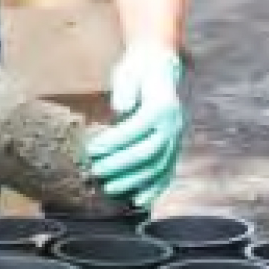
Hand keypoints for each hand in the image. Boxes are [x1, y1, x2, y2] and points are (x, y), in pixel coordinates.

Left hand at [85, 46, 186, 205]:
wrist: (161, 68)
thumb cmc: (138, 71)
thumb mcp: (129, 71)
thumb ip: (127, 89)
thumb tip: (122, 109)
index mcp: (163, 105)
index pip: (137, 128)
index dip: (114, 141)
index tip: (92, 149)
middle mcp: (174, 125)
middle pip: (148, 152)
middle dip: (119, 165)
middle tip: (95, 171)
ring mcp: (177, 139)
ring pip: (158, 167)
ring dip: (133, 181)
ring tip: (108, 187)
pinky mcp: (174, 148)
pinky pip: (168, 172)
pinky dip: (154, 188)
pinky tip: (138, 201)